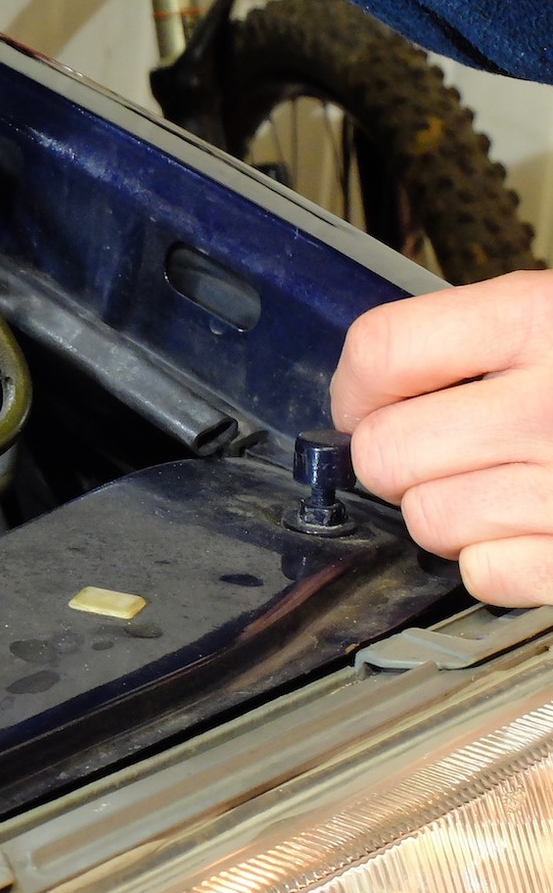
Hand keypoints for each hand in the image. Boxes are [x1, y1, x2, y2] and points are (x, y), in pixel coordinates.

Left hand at [332, 269, 552, 604]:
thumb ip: (479, 338)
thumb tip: (374, 384)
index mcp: (543, 319)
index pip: (381, 350)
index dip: (358, 386)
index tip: (368, 402)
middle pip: (385, 449)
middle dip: (403, 459)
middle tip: (448, 451)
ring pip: (428, 519)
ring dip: (454, 513)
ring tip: (510, 486)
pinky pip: (485, 574)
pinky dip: (502, 563)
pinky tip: (540, 529)